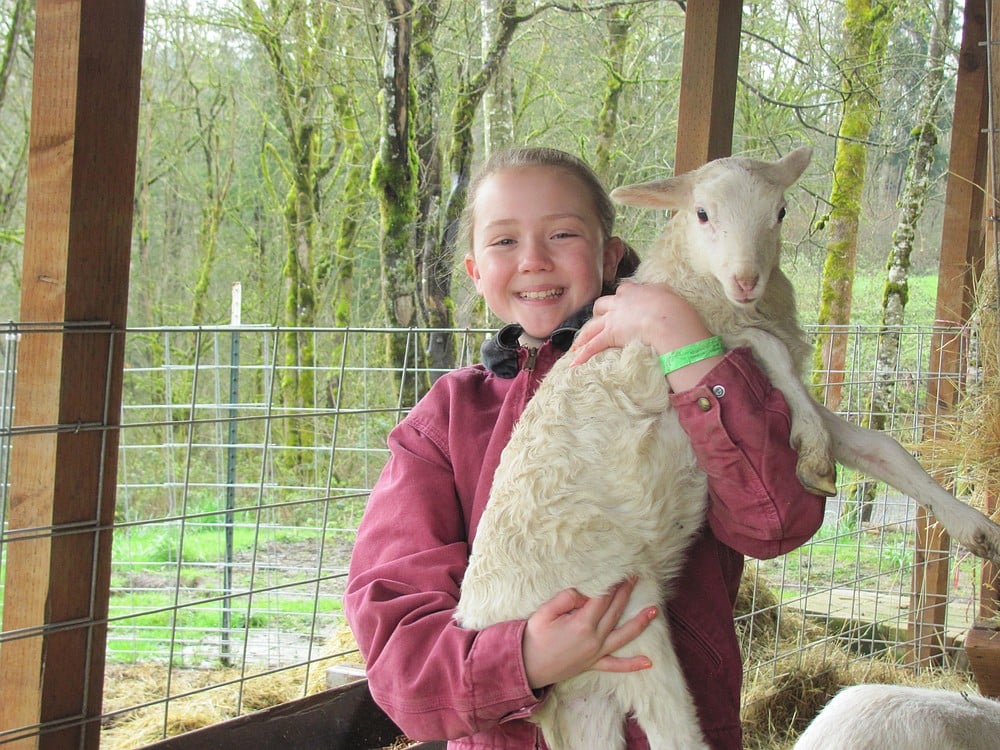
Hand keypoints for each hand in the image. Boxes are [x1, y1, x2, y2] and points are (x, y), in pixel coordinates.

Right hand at [521, 578, 657, 689]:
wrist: (526, 666)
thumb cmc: (533, 637)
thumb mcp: (544, 612)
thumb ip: (565, 599)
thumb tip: (584, 595)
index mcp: (581, 624)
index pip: (602, 599)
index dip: (611, 584)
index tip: (619, 570)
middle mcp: (594, 639)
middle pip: (615, 611)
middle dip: (625, 592)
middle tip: (635, 577)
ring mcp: (595, 653)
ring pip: (623, 636)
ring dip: (640, 622)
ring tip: (655, 611)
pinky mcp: (592, 663)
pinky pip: (616, 665)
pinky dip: (632, 665)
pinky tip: (648, 662)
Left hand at [571, 282, 711, 364]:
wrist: (668, 320)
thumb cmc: (674, 309)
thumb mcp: (668, 293)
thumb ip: (660, 293)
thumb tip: (661, 296)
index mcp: (633, 290)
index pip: (621, 292)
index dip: (620, 300)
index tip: (621, 305)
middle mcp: (619, 302)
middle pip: (602, 305)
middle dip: (598, 314)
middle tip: (597, 322)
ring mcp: (613, 318)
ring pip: (592, 326)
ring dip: (584, 336)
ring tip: (577, 345)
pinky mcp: (610, 334)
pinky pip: (593, 345)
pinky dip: (583, 355)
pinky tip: (575, 363)